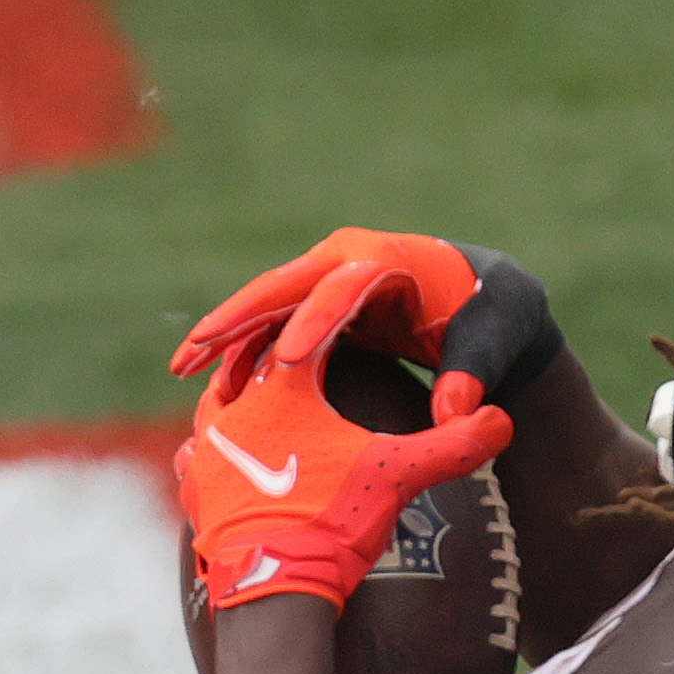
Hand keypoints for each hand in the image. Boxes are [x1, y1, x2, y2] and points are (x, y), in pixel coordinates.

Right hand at [174, 229, 561, 405]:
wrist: (483, 300)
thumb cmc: (490, 318)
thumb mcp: (491, 341)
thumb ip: (473, 373)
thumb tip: (457, 413)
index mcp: (384, 261)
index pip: (340, 288)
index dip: (314, 323)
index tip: (286, 363)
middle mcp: (344, 260)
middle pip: (280, 287)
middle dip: (236, 320)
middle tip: (194, 354)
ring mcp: (324, 278)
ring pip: (265, 306)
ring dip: (224, 336)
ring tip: (182, 371)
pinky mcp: (314, 302)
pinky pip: (270, 324)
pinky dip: (239, 349)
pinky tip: (207, 382)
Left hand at [174, 342, 509, 614]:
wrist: (273, 590)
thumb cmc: (335, 522)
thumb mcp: (401, 476)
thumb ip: (451, 444)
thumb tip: (505, 422)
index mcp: (286, 386)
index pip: (309, 335)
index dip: (331, 324)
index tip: (346, 315)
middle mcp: (236, 408)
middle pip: (253, 359)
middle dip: (274, 349)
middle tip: (290, 343)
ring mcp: (209, 450)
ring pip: (215, 402)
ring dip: (234, 392)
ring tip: (250, 390)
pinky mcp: (195, 492)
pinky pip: (196, 456)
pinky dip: (209, 447)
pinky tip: (211, 449)